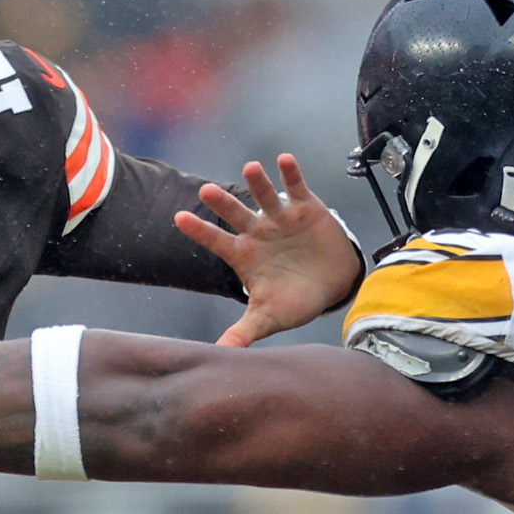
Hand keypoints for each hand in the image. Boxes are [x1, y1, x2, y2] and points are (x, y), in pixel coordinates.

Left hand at [176, 154, 363, 347]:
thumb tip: (220, 353)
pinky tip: (284, 160)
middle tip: (205, 190)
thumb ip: (244, 331)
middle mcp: (257, 231)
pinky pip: (295, 187)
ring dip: (257, 182)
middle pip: (236, 214)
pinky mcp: (304, 206)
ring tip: (251, 168)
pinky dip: (291, 174)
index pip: (216, 241)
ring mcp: (280, 217)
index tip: (179, 217)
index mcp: (244, 254)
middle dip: (222, 203)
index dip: (199, 230)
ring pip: (264, 196)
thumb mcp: (269, 317)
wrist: (334, 283)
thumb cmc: (296, 299)